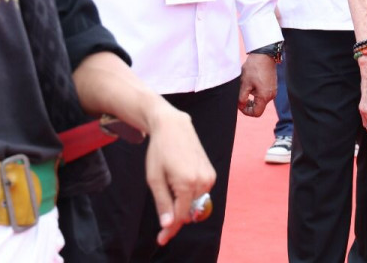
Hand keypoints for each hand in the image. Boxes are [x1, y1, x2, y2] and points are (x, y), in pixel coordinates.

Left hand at [143, 104, 215, 245]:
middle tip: (162, 196)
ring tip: (171, 181)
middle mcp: (203, 182)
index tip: (161, 239)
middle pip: (188, 211)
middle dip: (175, 212)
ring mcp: (209, 177)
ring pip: (195, 203)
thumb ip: (163, 203)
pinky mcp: (211, 173)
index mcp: (187, 183)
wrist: (174, 127)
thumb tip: (168, 224)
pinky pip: (200, 193)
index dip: (169, 229)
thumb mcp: (155, 179)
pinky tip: (180, 177)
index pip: (180, 216)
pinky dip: (189, 193)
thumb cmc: (160, 151)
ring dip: (182, 201)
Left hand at [238, 53, 276, 116]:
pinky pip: (264, 93)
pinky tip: (252, 82)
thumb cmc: (254, 68)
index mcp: (265, 96)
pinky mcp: (273, 85)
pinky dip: (257, 92)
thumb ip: (242, 98)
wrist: (264, 55)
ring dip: (252, 97)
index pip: (256, 113)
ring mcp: (273, 90)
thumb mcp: (244, 84)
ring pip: (261, 100)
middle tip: (241, 95)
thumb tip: (240, 106)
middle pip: (259, 107)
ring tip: (247, 86)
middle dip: (249, 104)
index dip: (246, 111)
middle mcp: (271, 95)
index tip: (240, 104)